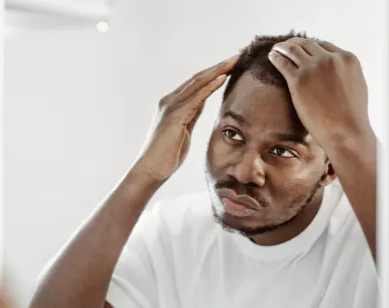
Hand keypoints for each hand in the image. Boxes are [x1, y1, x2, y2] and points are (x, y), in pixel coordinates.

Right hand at [134, 56, 237, 182]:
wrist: (151, 169)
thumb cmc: (167, 155)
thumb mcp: (183, 130)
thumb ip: (190, 114)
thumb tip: (201, 103)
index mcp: (171, 105)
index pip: (195, 84)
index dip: (212, 74)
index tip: (230, 66)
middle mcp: (169, 101)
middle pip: (197, 78)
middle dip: (217, 67)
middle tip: (236, 57)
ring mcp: (171, 106)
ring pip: (197, 83)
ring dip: (217, 71)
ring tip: (233, 61)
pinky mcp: (175, 115)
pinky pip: (196, 97)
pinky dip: (210, 86)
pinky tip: (222, 77)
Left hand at [268, 38, 373, 147]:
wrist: (345, 130)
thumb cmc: (352, 115)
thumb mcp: (356, 85)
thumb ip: (344, 74)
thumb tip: (337, 73)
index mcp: (347, 58)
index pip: (324, 46)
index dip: (311, 47)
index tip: (303, 49)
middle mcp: (331, 58)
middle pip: (308, 44)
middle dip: (295, 43)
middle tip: (285, 46)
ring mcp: (314, 67)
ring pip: (294, 49)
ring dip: (283, 47)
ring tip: (276, 49)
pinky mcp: (298, 79)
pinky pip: (283, 63)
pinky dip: (276, 57)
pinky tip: (271, 57)